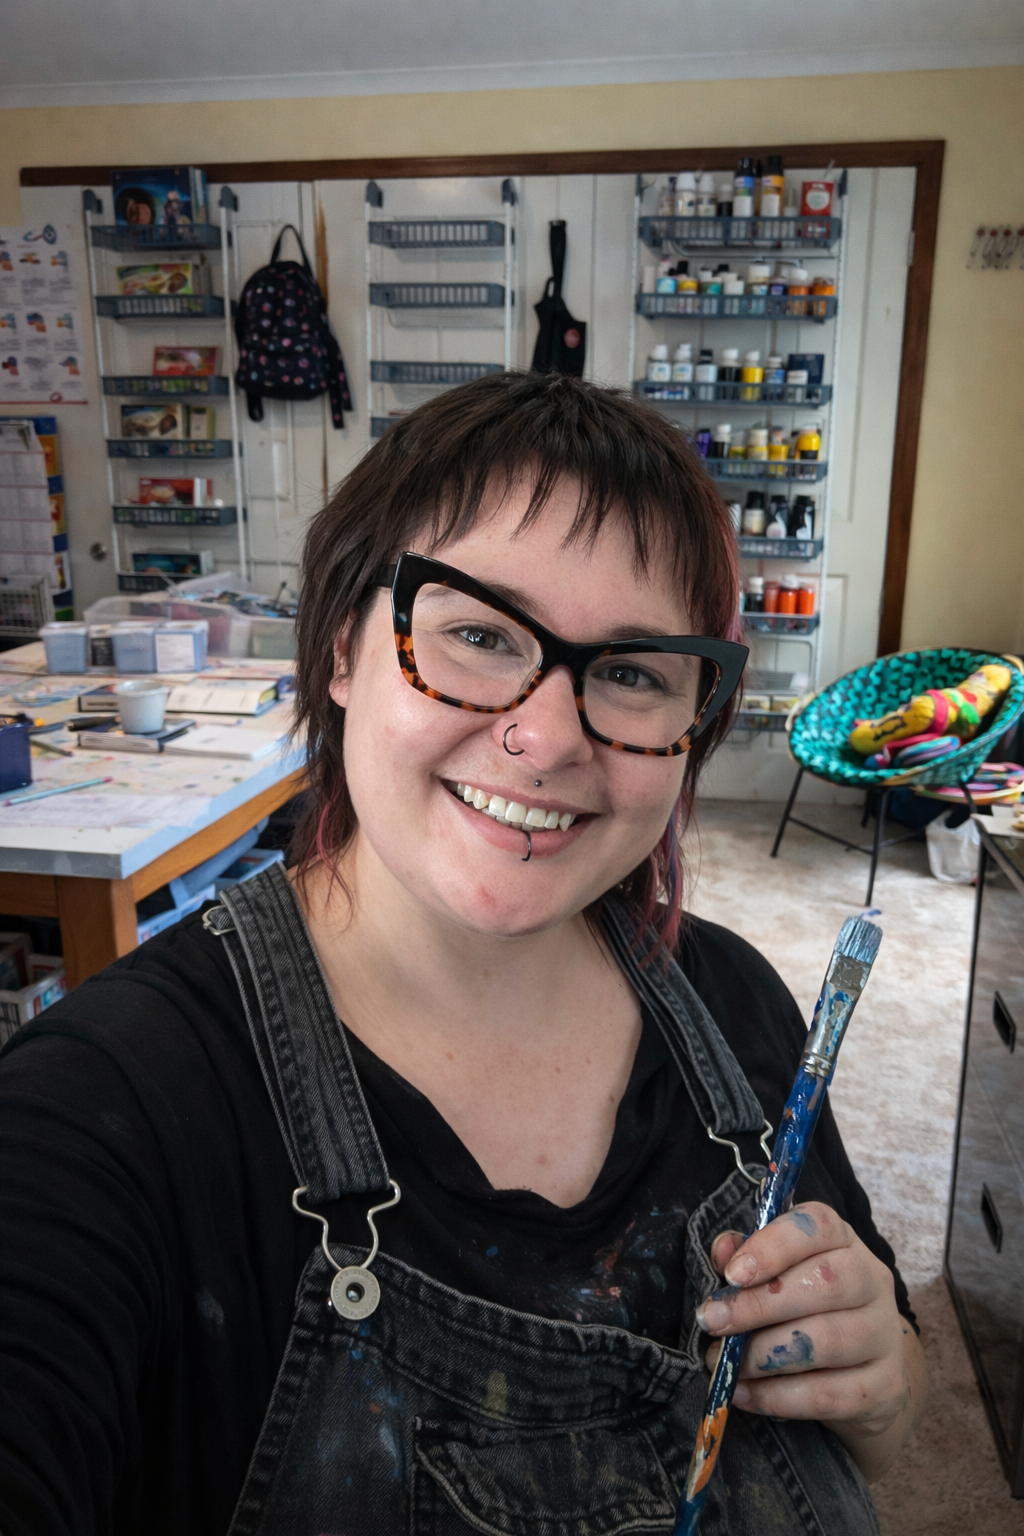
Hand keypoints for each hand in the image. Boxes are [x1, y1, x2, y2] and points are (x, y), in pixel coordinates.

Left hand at [695, 1201, 926, 1481]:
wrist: (860, 1373)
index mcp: (843, 1242)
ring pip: (825, 1341)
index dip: (772, 1246)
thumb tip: (723, 1250)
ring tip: (724, 1363)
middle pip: (824, 1283)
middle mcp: (872, 1280)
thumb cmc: (803, 1309)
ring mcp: (884, 1335)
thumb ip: (745, 1257)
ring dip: (762, 1355)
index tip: (731, 1274)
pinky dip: (777, 1397)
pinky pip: (828, 1395)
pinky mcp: (886, 1386)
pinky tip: (743, 1394)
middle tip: (712, 1322)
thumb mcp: (774, 1274)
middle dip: (758, 1305)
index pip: (819, 1225)